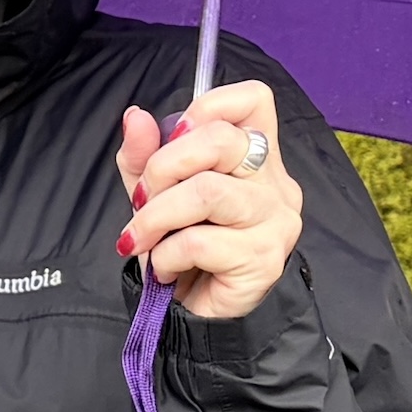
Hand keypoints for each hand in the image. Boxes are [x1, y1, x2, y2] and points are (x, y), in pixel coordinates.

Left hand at [116, 81, 299, 323]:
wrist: (198, 312)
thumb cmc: (183, 246)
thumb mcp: (155, 193)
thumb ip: (144, 155)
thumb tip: (135, 117)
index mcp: (256, 154)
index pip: (254, 99)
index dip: (208, 106)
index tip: (170, 138)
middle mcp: (275, 182)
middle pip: (223, 140)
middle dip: (163, 167)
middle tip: (142, 200)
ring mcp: (276, 220)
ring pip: (207, 192)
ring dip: (157, 215)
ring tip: (142, 237)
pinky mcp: (264, 259)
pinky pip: (199, 242)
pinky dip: (166, 254)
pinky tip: (166, 267)